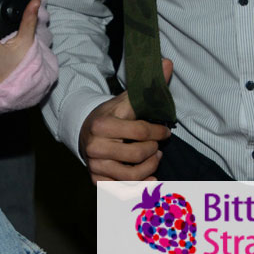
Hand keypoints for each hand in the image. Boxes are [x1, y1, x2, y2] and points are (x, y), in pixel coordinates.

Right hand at [78, 58, 173, 182]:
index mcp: (102, 124)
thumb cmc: (111, 116)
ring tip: (154, 159)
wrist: (85, 131)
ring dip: (150, 167)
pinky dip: (141, 186)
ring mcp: (94, 165)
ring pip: (133, 174)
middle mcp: (95, 146)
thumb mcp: (126, 100)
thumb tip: (167, 63)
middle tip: (157, 146)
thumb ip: (147, 85)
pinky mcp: (97, 180)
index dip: (159, 133)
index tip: (166, 132)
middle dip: (154, 150)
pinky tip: (150, 178)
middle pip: (138, 154)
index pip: (141, 131)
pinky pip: (124, 190)